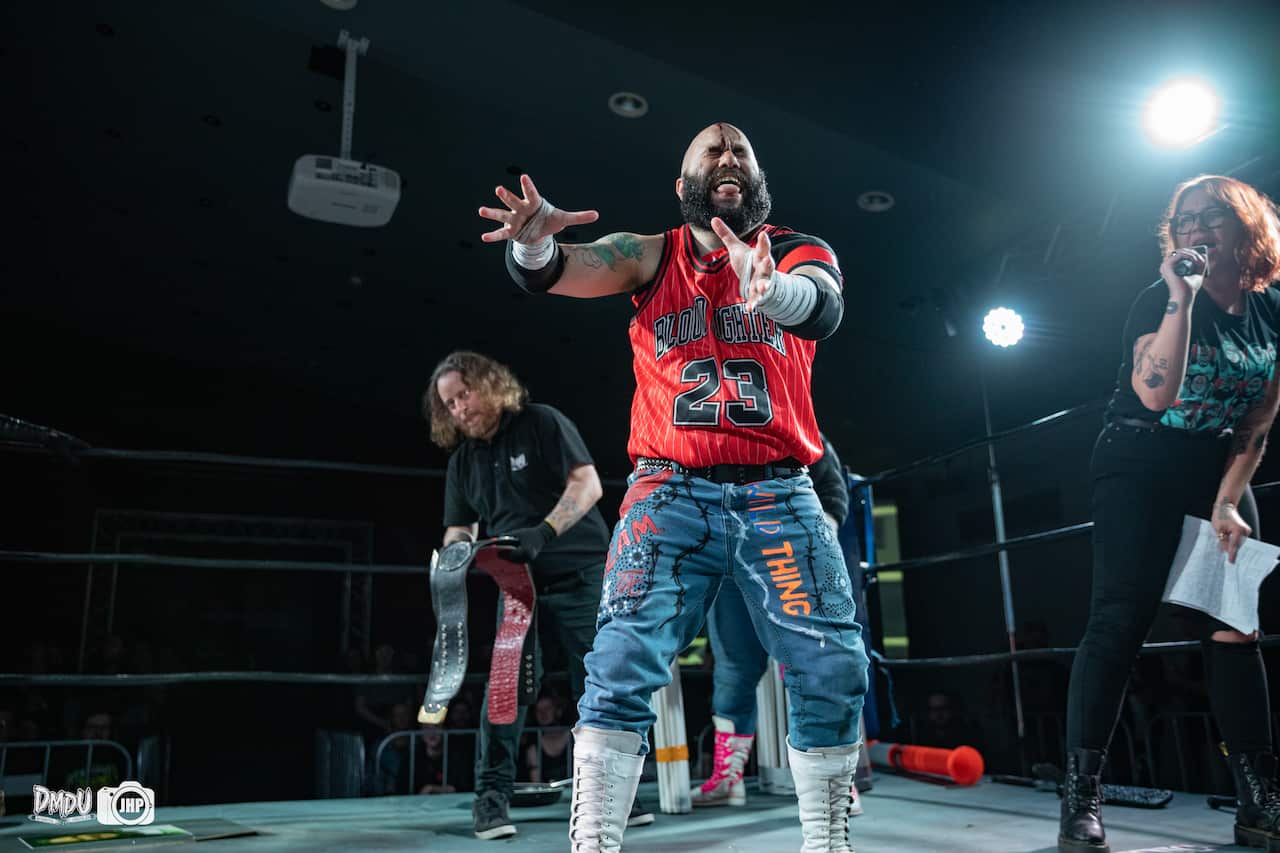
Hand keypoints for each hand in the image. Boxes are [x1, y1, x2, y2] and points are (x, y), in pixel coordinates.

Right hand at [478, 174, 598, 244]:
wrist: (537, 231)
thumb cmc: (548, 220)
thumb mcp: (564, 218)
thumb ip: (579, 216)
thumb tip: (597, 215)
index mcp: (534, 203)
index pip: (531, 193)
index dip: (527, 186)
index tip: (523, 177)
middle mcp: (521, 209)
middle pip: (514, 201)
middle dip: (507, 196)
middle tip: (499, 189)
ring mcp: (514, 219)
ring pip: (502, 215)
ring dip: (492, 213)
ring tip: (481, 210)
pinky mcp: (510, 231)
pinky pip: (501, 234)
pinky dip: (493, 236)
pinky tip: (484, 237)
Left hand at [499, 521, 556, 563]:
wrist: (541, 536)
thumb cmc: (529, 533)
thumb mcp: (517, 533)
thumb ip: (507, 537)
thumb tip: (495, 541)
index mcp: (526, 551)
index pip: (512, 554)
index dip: (503, 554)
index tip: (496, 552)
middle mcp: (528, 558)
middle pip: (512, 559)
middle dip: (504, 557)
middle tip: (495, 555)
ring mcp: (528, 560)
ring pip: (514, 561)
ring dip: (507, 559)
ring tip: (498, 557)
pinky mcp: (528, 561)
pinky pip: (517, 561)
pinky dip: (511, 559)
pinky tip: (505, 557)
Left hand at [710, 217, 773, 310]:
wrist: (760, 281)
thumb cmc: (748, 263)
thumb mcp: (737, 248)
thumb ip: (726, 234)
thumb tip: (713, 218)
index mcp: (759, 255)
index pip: (763, 246)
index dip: (764, 241)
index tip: (763, 234)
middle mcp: (763, 268)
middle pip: (768, 265)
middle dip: (767, 263)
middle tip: (767, 260)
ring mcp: (763, 282)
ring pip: (765, 283)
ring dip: (764, 286)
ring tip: (763, 288)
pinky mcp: (759, 295)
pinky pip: (757, 300)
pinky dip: (754, 304)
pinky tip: (750, 309)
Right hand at [1159, 247, 1206, 295]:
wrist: (1185, 296)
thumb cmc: (1189, 288)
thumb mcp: (1198, 274)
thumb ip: (1201, 265)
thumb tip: (1204, 254)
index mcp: (1171, 267)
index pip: (1180, 254)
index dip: (1192, 253)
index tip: (1200, 257)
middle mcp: (1167, 266)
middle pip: (1181, 252)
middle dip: (1194, 253)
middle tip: (1201, 259)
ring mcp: (1166, 265)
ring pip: (1181, 252)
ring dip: (1192, 254)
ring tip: (1198, 260)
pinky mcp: (1167, 266)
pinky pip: (1179, 254)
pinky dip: (1188, 255)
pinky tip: (1194, 259)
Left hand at [1213, 502, 1250, 562]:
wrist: (1226, 507)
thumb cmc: (1220, 516)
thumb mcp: (1218, 530)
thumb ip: (1222, 541)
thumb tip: (1225, 552)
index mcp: (1238, 530)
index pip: (1234, 545)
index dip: (1232, 554)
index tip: (1231, 562)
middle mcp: (1245, 531)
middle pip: (1237, 545)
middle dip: (1231, 550)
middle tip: (1229, 561)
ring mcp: (1246, 531)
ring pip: (1238, 543)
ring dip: (1232, 546)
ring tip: (1227, 550)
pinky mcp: (1245, 531)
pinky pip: (1239, 540)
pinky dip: (1234, 542)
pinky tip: (1229, 546)